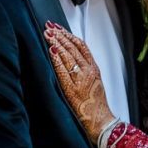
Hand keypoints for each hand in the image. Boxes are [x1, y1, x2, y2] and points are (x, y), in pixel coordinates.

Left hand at [45, 23, 114, 139]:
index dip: (69, 35)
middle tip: (49, 27)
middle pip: (74, 48)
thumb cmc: (95, 104)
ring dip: (57, 43)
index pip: (82, 46)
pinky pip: (63, 71)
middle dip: (61, 36)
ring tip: (48, 35)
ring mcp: (80, 79)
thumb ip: (85, 70)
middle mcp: (88, 71)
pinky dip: (57, 60)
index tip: (59, 28)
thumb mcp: (94, 83)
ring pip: (69, 56)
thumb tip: (71, 59)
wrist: (100, 120)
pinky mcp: (72, 88)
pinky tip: (51, 51)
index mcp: (94, 69)